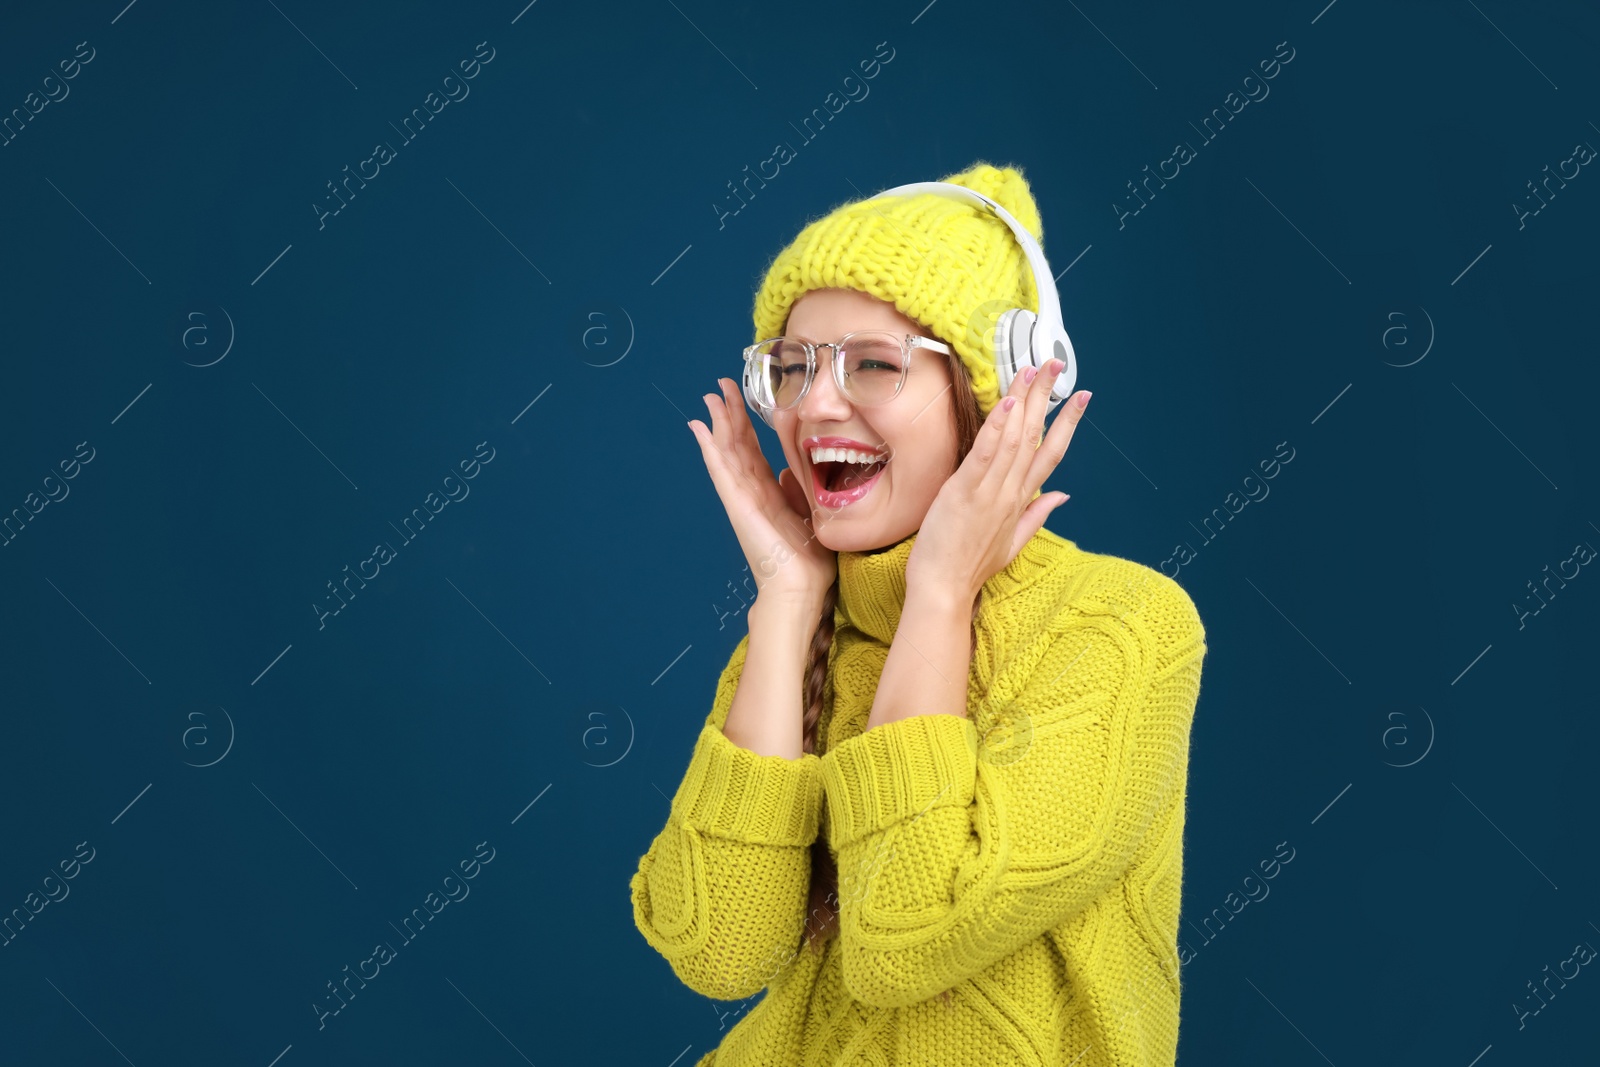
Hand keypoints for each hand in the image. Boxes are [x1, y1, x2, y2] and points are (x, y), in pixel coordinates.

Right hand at [688, 377, 836, 610]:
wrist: (800, 588)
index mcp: (769, 494)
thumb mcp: (809, 516)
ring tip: (709, 396)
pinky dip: (709, 448)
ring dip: (718, 422)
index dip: (746, 424)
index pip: (753, 451)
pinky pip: (721, 471)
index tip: (740, 398)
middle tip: (720, 384)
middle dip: (729, 413)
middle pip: (736, 445)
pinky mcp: (737, 505)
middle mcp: (751, 492)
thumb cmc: (808, 561)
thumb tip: (789, 469)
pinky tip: (699, 428)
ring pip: (726, 452)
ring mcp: (741, 498)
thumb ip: (798, 492)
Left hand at [906, 359, 1089, 605]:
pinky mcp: (964, 493)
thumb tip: (1063, 495)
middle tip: (1054, 365)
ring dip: (1023, 401)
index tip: (1081, 396)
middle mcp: (1010, 492)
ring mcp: (989, 492)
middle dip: (1045, 397)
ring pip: (1013, 439)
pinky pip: (985, 456)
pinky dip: (997, 429)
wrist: (945, 589)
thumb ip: (1038, 515)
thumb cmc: (971, 566)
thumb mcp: (1013, 542)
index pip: (1051, 454)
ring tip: (1031, 371)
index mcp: (1021, 500)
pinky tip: (1006, 404)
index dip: (1068, 422)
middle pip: (1034, 436)